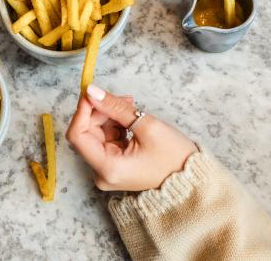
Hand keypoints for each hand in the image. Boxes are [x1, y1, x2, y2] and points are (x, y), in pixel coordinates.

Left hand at [65, 85, 196, 190]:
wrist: (192, 180)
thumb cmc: (175, 158)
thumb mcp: (146, 126)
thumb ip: (115, 107)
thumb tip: (92, 91)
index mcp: (107, 168)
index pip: (77, 135)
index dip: (82, 111)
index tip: (92, 92)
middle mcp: (102, 173)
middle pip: (86, 133)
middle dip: (99, 111)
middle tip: (122, 98)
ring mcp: (107, 170)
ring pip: (96, 133)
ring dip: (108, 116)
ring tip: (131, 106)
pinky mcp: (114, 165)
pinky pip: (106, 139)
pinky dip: (114, 125)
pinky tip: (129, 118)